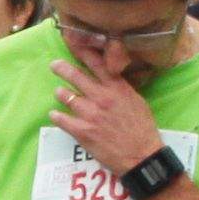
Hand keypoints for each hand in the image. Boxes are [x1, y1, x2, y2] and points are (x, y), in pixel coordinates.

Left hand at [48, 57, 164, 178]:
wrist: (141, 157)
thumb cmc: (143, 130)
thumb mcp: (137, 103)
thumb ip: (121, 89)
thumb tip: (108, 79)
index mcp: (118, 89)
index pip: (98, 64)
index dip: (84, 51)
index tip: (74, 42)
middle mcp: (102, 98)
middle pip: (75, 76)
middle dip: (62, 68)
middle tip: (55, 65)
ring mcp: (90, 114)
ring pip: (65, 96)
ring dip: (61, 94)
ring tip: (61, 94)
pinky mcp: (81, 131)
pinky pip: (60, 118)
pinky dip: (56, 116)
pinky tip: (56, 115)